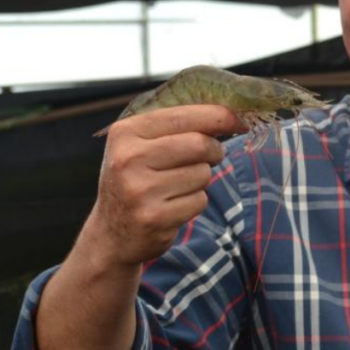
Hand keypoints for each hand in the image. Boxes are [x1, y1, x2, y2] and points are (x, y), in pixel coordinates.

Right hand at [82, 105, 246, 266]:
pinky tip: (173, 206)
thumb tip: (231, 115)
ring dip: (201, 180)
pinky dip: (195, 202)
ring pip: (203, 174)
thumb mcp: (140, 145)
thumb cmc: (135, 180)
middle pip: (199, 144)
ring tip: (177, 186)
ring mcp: (140, 190)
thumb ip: (177, 127)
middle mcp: (128, 159)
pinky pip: (199, 200)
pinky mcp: (154, 218)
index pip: (184, 116)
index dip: (219, 116)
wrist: (111, 234)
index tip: (239, 120)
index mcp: (126, 132)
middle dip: (214, 151)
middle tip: (209, 157)